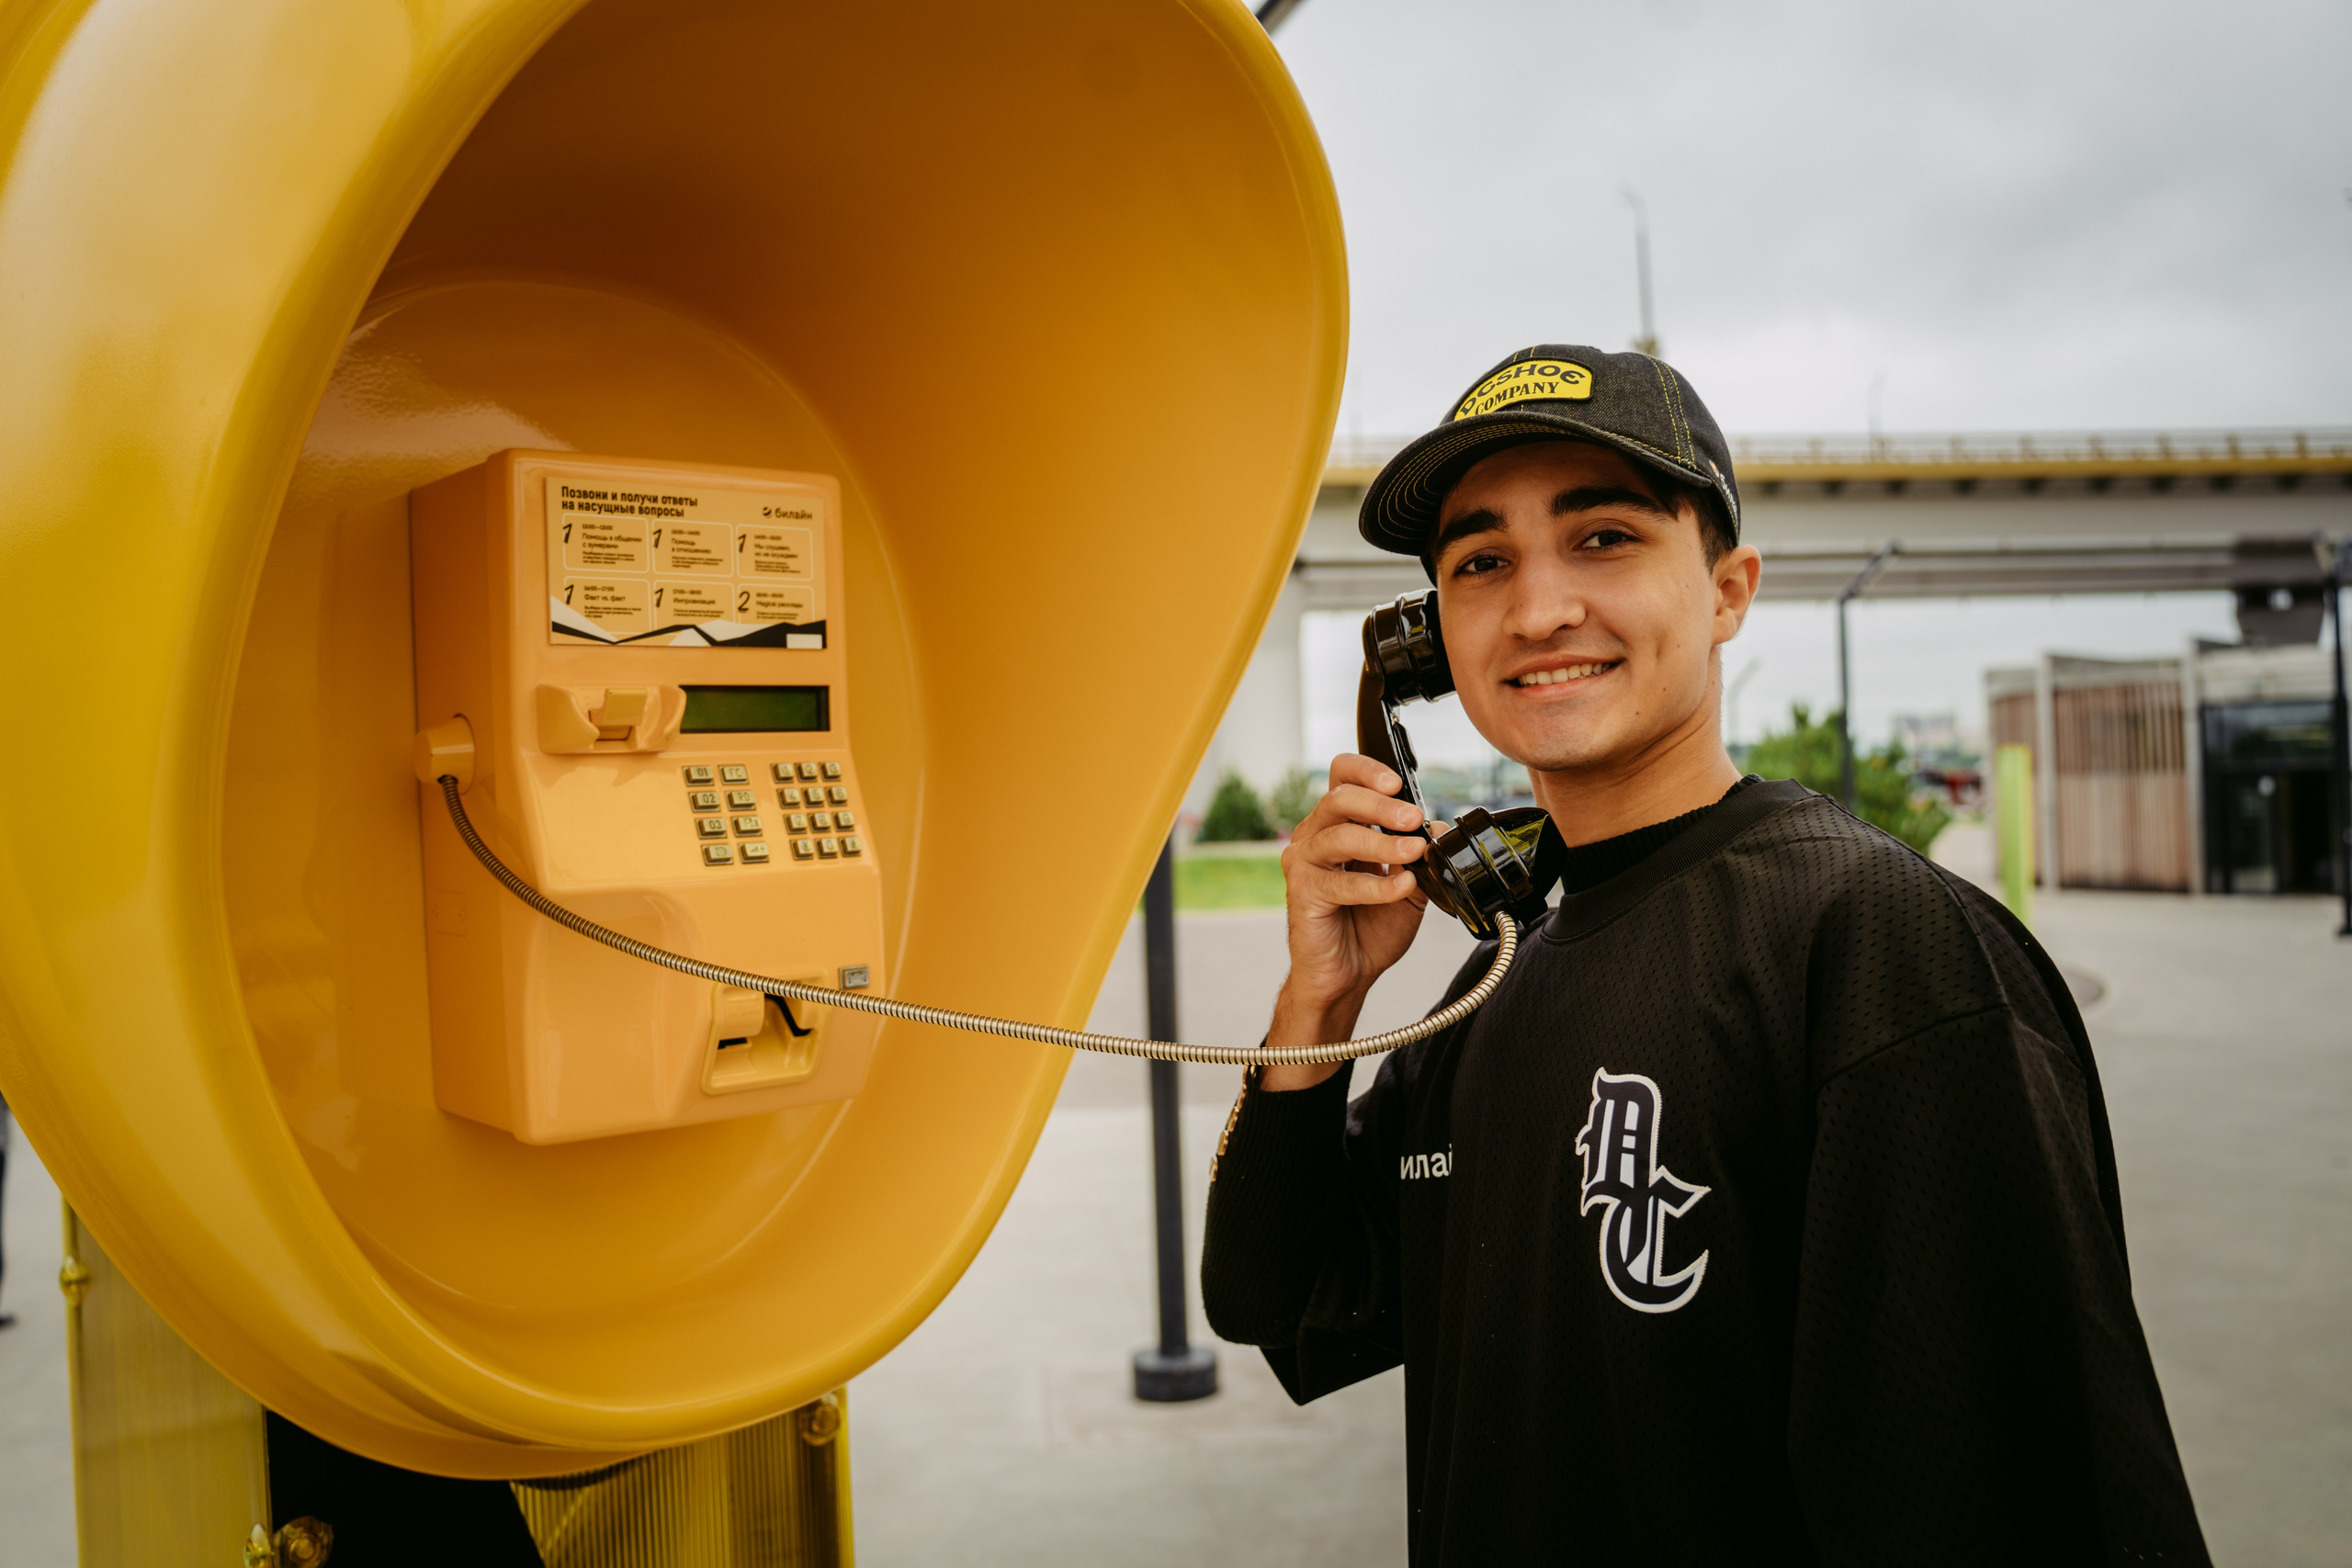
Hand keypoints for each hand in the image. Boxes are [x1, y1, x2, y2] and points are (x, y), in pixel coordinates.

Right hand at [1262, 753, 1428, 1087]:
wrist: (1348, 974)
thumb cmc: (1370, 927)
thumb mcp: (1409, 885)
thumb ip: (1420, 856)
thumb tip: (1438, 827)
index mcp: (1340, 824)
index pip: (1343, 776)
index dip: (1367, 770)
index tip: (1399, 782)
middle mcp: (1316, 836)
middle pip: (1339, 798)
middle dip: (1380, 805)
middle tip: (1413, 817)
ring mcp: (1305, 862)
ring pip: (1338, 835)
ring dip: (1381, 842)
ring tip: (1413, 852)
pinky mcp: (1303, 892)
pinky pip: (1340, 881)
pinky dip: (1376, 884)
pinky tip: (1401, 887)